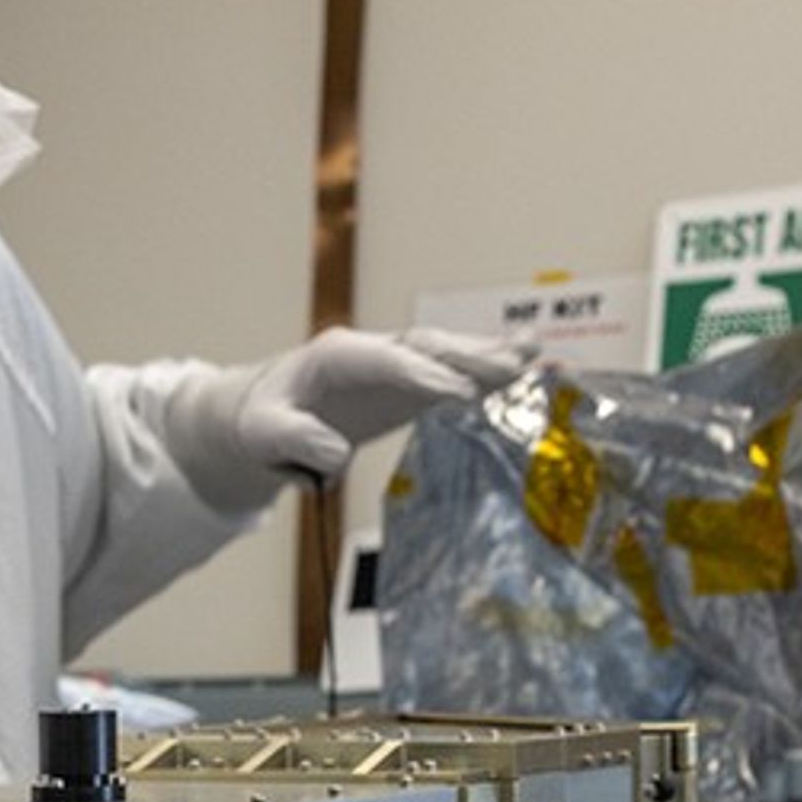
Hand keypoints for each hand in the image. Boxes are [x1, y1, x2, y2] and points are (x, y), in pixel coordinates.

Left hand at [198, 327, 530, 497]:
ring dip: (491, 355)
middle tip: (515, 365)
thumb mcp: (264, 433)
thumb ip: (295, 440)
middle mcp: (374, 352)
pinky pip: (455, 373)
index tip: (460, 393)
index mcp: (337, 356)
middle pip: (428, 348)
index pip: (388, 361)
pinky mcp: (412, 385)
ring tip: (537, 354)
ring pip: (449, 354)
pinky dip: (490, 372)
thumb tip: (334, 453)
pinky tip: (528, 368)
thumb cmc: (265, 418)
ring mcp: (396, 365)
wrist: (269, 409)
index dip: (425, 375)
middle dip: (470, 356)